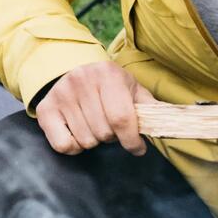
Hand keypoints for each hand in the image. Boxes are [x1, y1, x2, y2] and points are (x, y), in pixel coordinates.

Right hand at [34, 62, 156, 155]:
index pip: (122, 119)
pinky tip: (78, 133)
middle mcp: (82, 81)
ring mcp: (61, 95)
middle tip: (110, 126)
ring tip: (94, 125)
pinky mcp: (46, 109)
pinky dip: (74, 147)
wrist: (72, 70)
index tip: (137, 148)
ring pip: (86, 141)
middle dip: (112, 137)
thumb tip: (172, 123)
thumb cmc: (108, 85)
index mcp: (108, 74)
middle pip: (104, 133)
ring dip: (94, 141)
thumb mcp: (131, 88)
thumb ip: (149, 107)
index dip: (132, 140)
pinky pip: (64, 145)